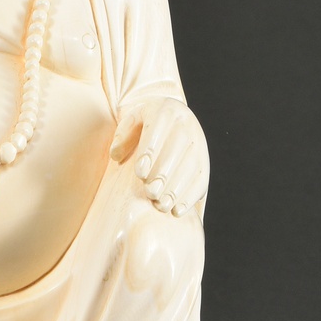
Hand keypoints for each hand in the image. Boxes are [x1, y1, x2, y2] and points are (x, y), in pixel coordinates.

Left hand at [109, 96, 208, 215]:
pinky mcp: (204, 161)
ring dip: (177, 188)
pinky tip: (177, 210)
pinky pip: (201, 179)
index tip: (140, 173)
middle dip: (164, 174)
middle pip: (177, 150)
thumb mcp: (131, 123)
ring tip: (161, 205)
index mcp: (165, 110)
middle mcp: (186, 124)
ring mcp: (199, 143)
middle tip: (150, 192)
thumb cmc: (145, 125)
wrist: (173, 119)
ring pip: (192, 166)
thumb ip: (122, 137)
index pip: (158, 129)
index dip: (151, 152)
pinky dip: (190, 196)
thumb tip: (116, 155)